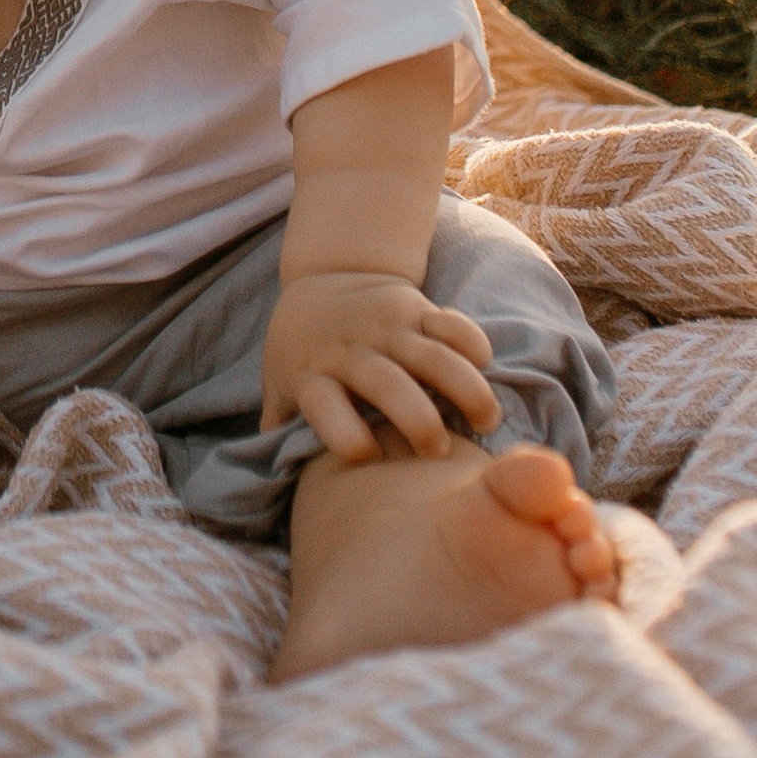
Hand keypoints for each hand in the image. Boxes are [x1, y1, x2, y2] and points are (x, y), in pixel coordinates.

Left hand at [261, 266, 499, 466]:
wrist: (326, 276)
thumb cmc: (304, 349)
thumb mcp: (281, 382)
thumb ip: (279, 425)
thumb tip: (270, 481)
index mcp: (314, 375)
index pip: (324, 405)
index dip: (344, 433)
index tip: (368, 456)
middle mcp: (351, 351)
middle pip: (387, 384)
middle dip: (418, 420)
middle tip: (440, 451)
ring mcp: (386, 327)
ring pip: (432, 356)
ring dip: (464, 388)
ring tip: (486, 421)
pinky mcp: (415, 307)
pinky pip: (450, 322)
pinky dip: (470, 341)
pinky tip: (484, 366)